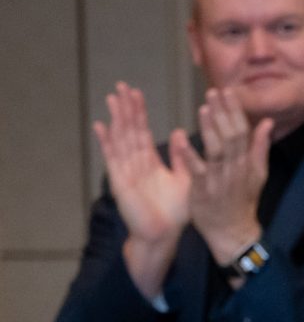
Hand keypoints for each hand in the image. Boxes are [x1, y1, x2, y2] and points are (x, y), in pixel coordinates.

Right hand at [93, 83, 190, 298]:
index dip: (139, 113)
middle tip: (122, 86)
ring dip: (116, 119)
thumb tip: (181, 131)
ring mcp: (126, 171)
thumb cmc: (174, 213)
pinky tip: (100, 126)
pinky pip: (113, 159)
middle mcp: (135, 164)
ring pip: (121, 140)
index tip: (136, 93)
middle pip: (129, 131)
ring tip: (112, 98)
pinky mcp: (121, 182)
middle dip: (126, 109)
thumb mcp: (184, 179)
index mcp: (150, 163)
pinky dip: (106, 142)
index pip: (143, 132)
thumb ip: (182, 157)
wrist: (164, 235)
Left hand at [176, 86, 272, 265]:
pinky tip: (181, 139)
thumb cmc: (242, 201)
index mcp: (247, 162)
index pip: (243, 131)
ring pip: (217, 149)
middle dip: (223, 113)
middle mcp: (236, 167)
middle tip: (214, 92)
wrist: (233, 232)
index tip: (227, 92)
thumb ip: (260, 147)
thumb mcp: (258, 173)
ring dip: (210, 129)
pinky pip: (197, 170)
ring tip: (203, 108)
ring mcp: (220, 178)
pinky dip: (190, 154)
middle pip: (232, 136)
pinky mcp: (204, 190)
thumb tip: (267, 122)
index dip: (235, 111)